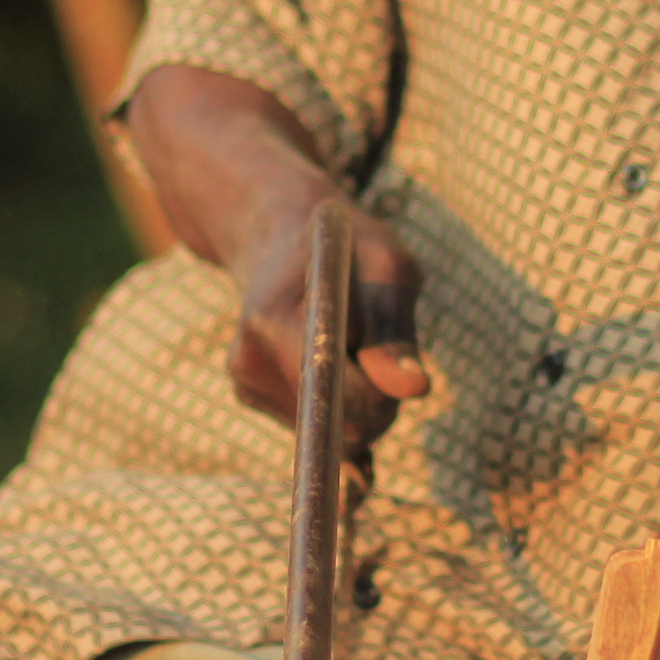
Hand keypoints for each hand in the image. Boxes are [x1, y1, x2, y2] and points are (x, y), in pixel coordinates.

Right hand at [123, 65, 434, 433]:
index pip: (338, 399)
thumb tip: (415, 389)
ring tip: (352, 338)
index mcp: (273, 322)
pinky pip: (314, 423)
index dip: (383, 397)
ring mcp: (244, 381)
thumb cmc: (346, 243)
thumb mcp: (385, 266)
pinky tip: (329, 352)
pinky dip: (336, 400)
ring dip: (357, 399)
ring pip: (328, 431)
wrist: (280, 228)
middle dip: (375, 402)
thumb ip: (395, 332)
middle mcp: (248, 359)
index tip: (406, 375)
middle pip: (335, 427)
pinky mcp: (249, 393)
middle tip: (385, 349)